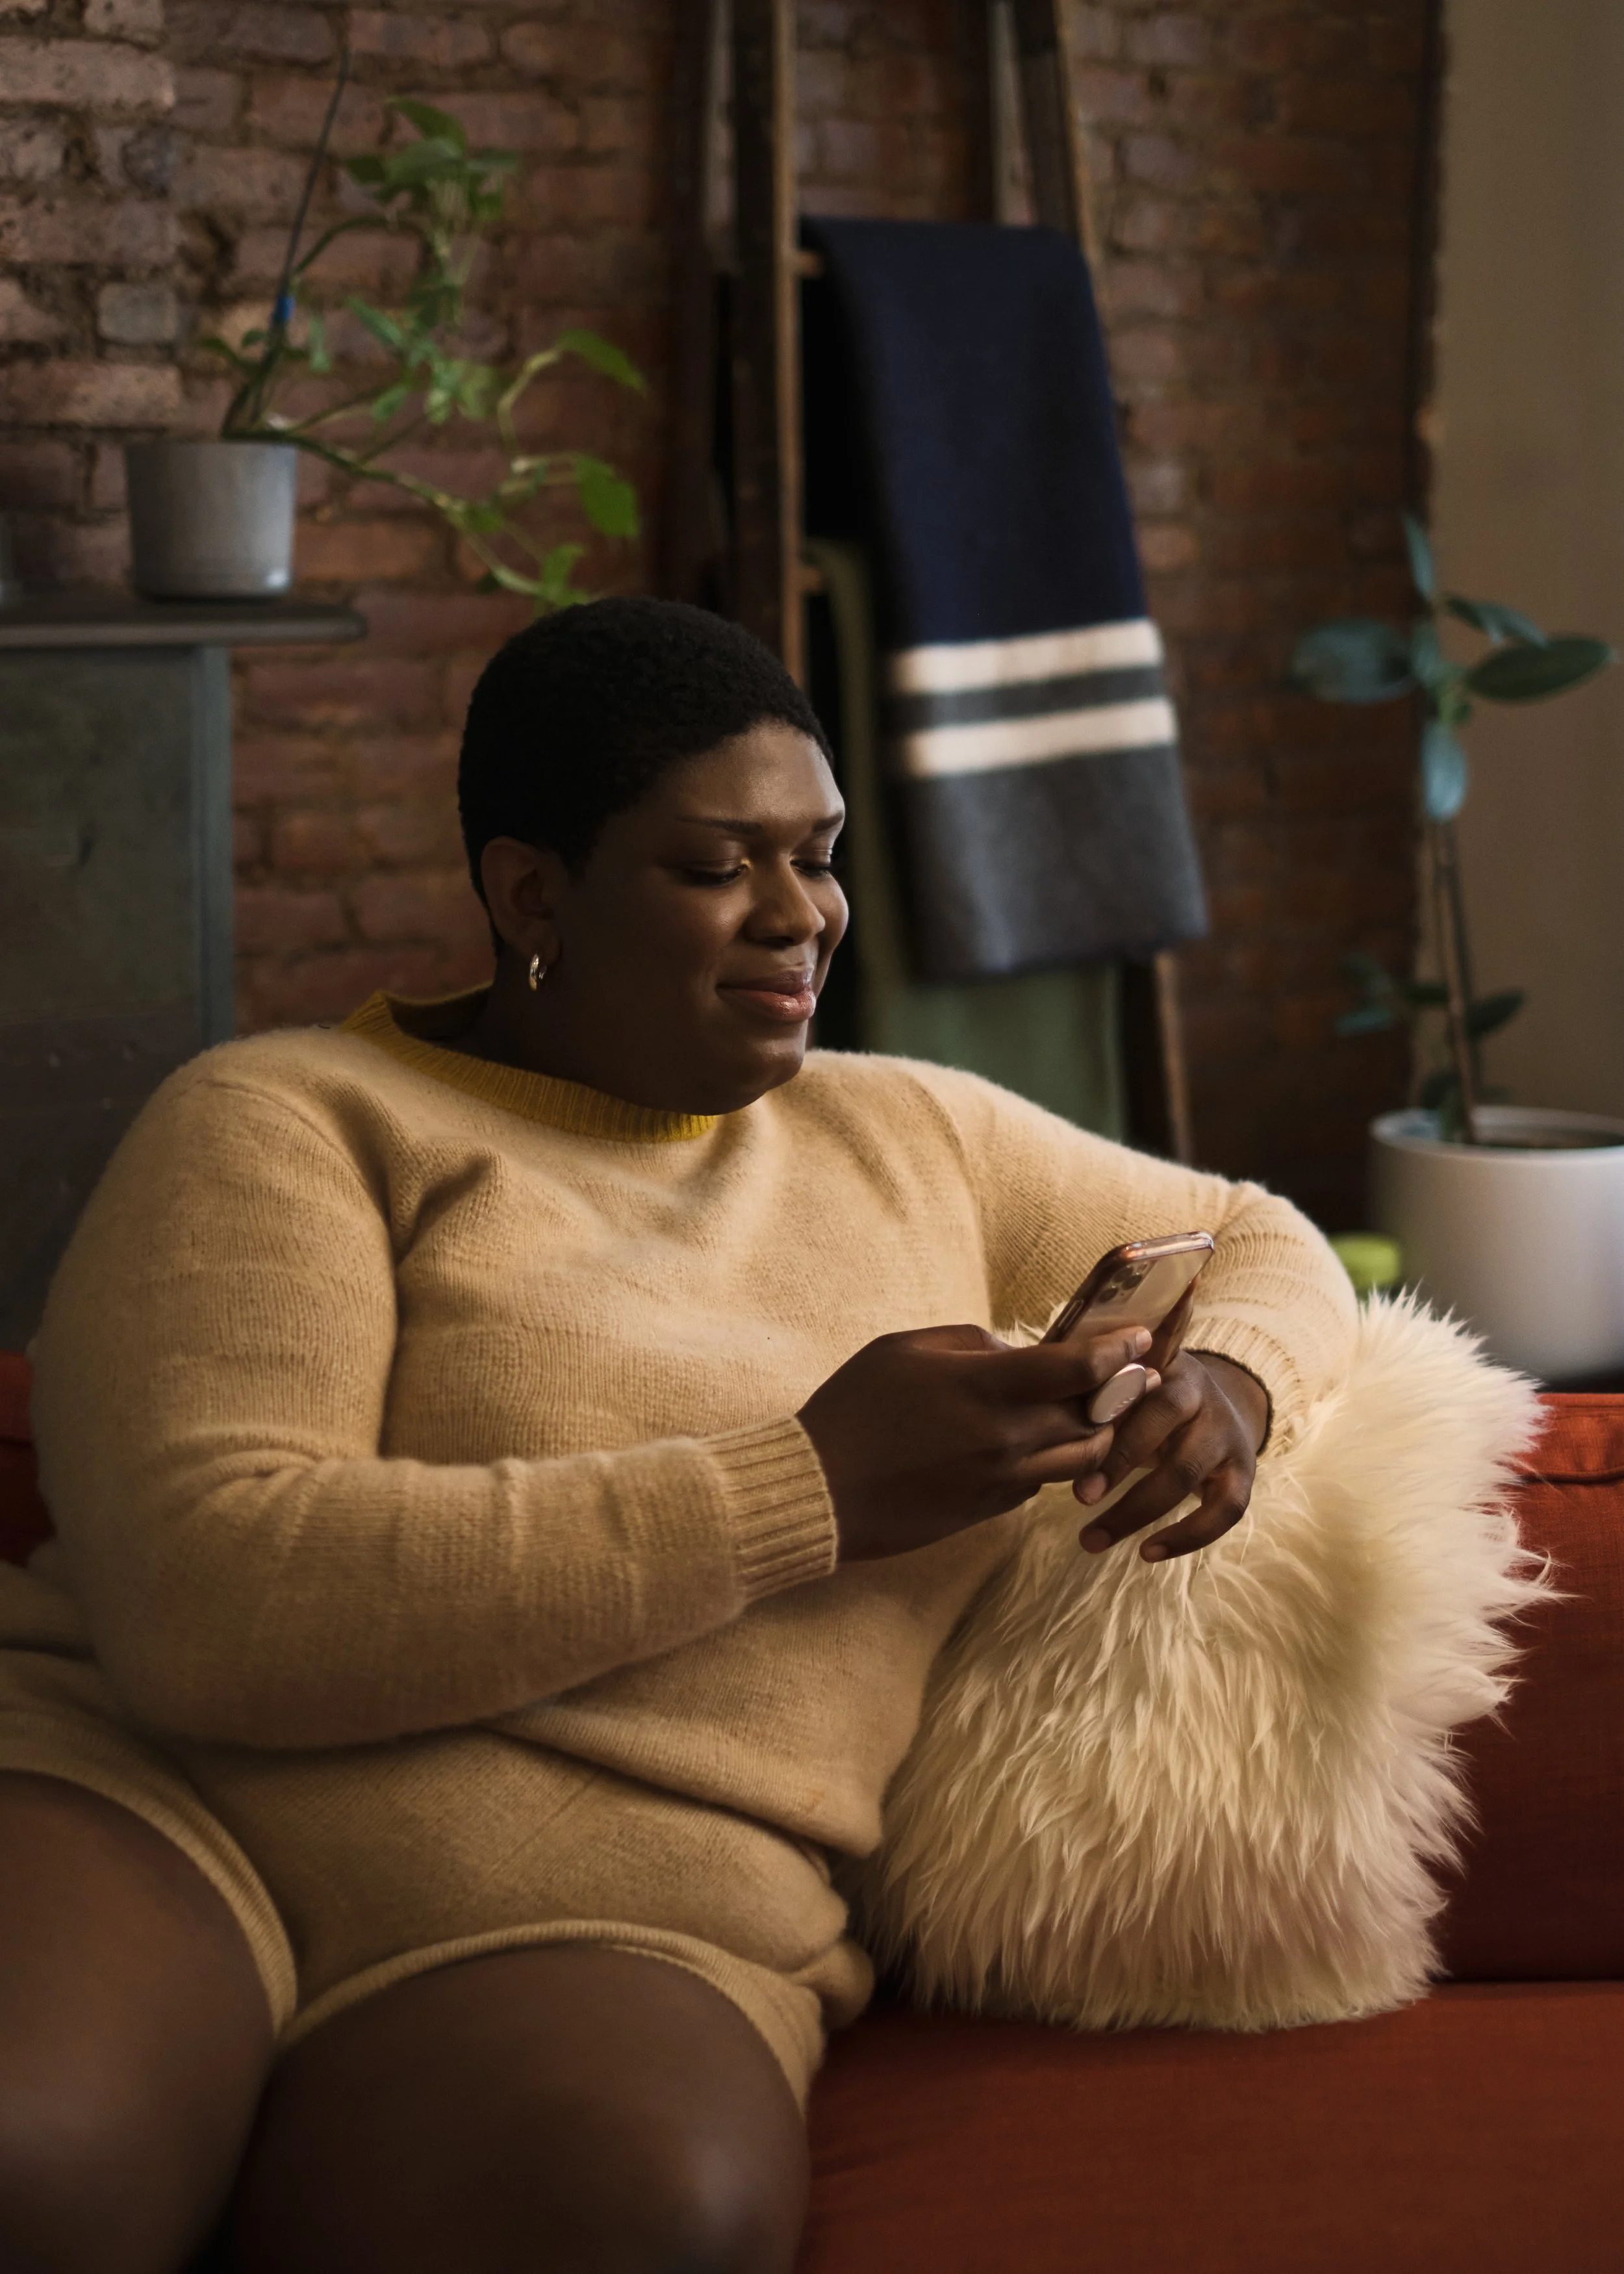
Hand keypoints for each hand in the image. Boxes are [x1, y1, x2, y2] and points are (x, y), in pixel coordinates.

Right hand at [798, 1322, 1156, 1562]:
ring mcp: (999, 1480)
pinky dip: (1050, 1463)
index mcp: (984, 1387)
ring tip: (1094, 1414)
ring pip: (1079, 1460)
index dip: (1118, 1352)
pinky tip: (1033, 1445)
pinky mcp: (989, 1509)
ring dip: (1092, 1435)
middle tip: (1133, 1376)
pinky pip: (1040, 1484)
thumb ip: (972, 1342)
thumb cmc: (854, 1407)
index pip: (1078, 1369)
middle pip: (1092, 1418)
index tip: (1140, 1339)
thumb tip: (1017, 1352)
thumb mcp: (905, 1349)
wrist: (821, 1491)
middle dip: (1118, 1395)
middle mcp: (1003, 1438)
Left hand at [1073, 1346, 1268, 1563]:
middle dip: (1117, 1463)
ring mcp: (1227, 1437)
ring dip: (1136, 1510)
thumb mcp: (1130, 1385)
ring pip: (1186, 1474)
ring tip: (1091, 1540)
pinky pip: (1225, 1511)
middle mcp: (1203, 1396)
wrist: (1222, 1404)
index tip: (1068, 1453)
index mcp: (1167, 1368)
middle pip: (1163, 1425)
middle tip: (1078, 1497)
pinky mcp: (1243, 1475)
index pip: (1138, 1386)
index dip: (1103, 1414)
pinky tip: (1147, 1554)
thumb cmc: (1151, 1399)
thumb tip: (1039, 1406)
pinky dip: (1188, 1537)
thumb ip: (1095, 1391)